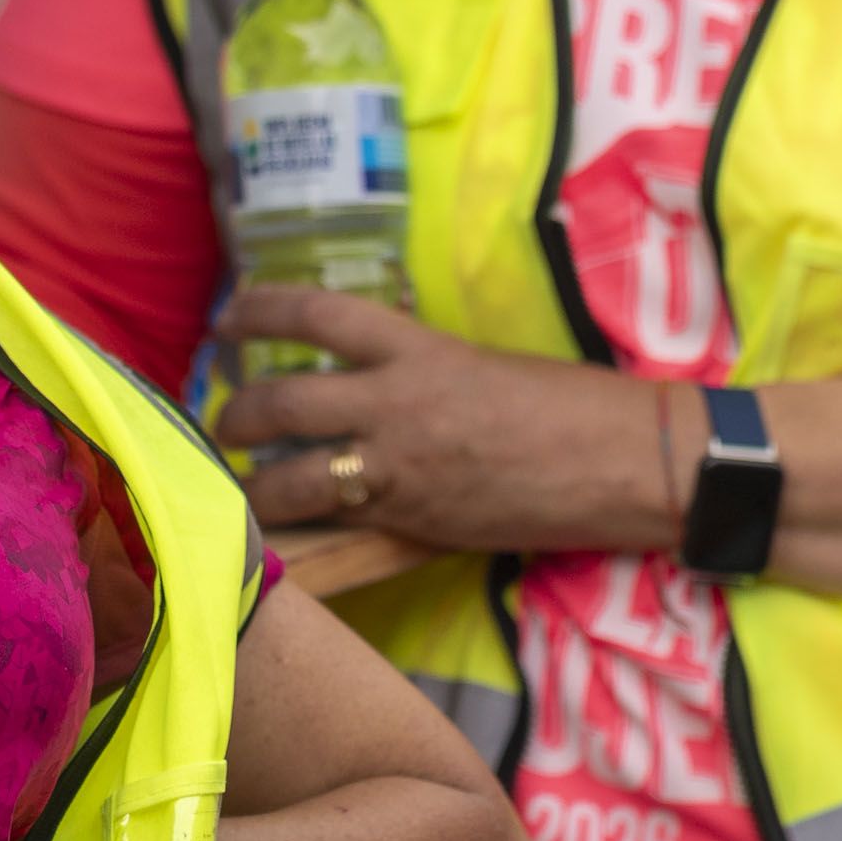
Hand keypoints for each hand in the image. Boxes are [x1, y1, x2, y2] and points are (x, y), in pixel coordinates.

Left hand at [219, 285, 673, 555]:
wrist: (620, 462)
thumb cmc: (568, 405)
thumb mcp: (482, 364)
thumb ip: (419, 370)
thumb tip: (374, 377)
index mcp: (418, 350)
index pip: (316, 315)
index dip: (259, 311)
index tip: (230, 318)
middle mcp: (396, 404)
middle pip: (283, 399)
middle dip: (236, 410)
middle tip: (221, 418)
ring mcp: (401, 469)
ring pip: (292, 476)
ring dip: (250, 481)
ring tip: (236, 484)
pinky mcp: (414, 523)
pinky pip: (333, 524)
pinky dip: (297, 525)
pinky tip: (280, 529)